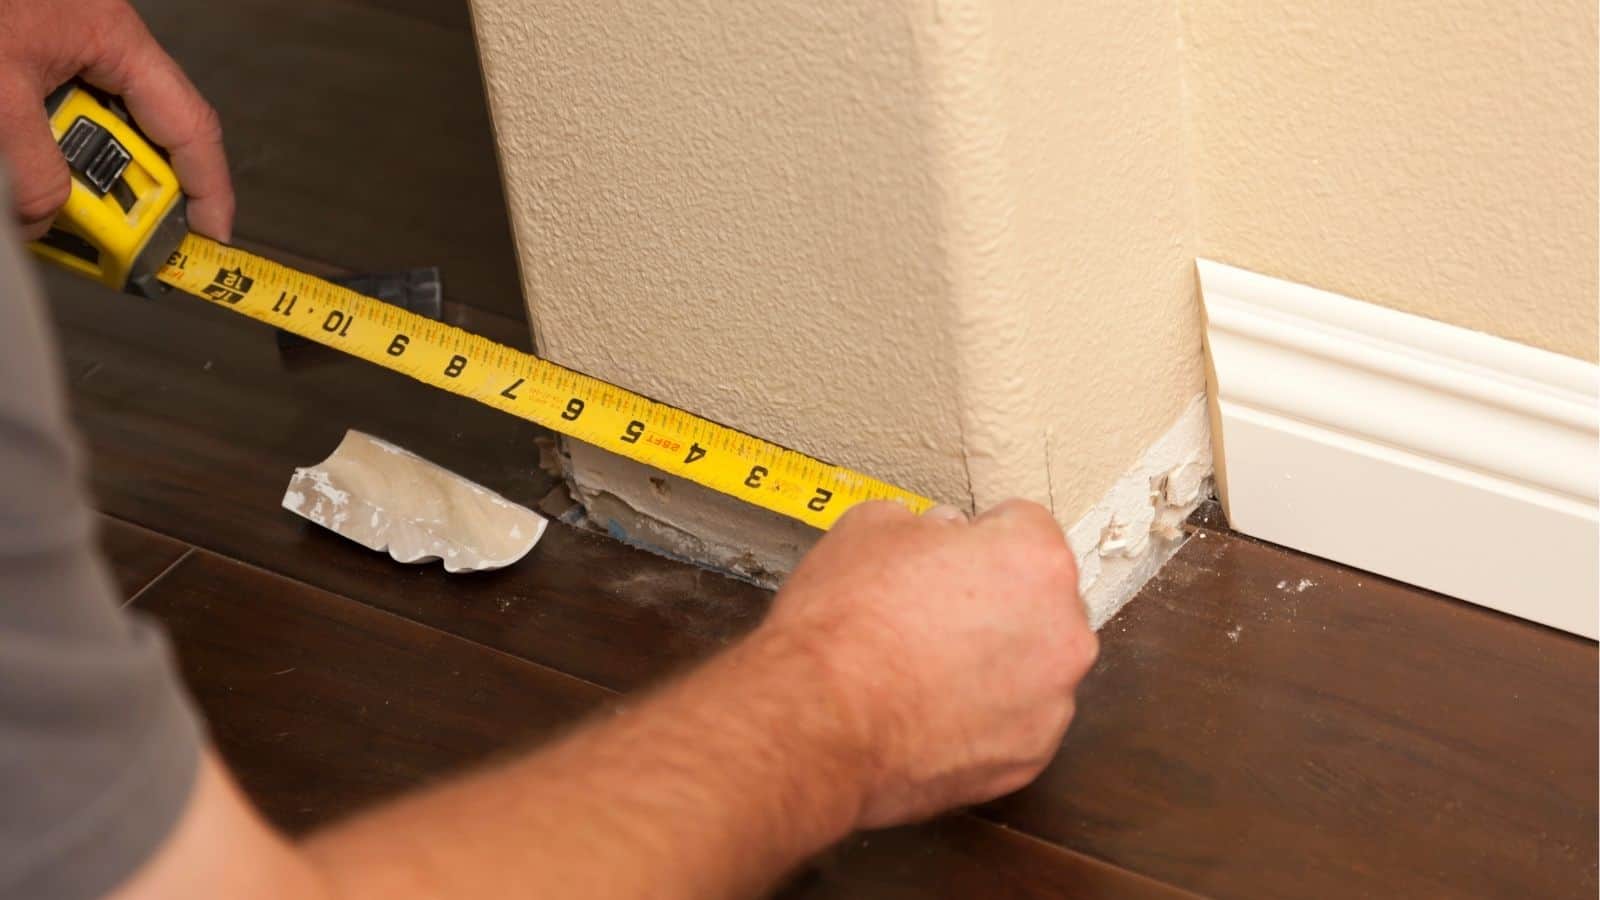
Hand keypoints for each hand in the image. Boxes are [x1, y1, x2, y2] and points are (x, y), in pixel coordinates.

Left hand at [0, 0, 232, 239]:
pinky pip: (45, 121)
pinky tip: (17, 170)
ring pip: (87, 133)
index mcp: (115, 39)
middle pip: (140, 135)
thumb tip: (41, 221)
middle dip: (125, 192)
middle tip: (109, 240)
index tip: (209, 239)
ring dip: (65, 175)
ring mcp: (59, 50)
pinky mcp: (23, 60)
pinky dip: (32, 155)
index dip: (210, 187)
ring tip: (39, 206)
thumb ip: (29, 168)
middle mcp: (98, 43)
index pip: (190, 126)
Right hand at [761, 498, 1097, 828]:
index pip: (1025, 527)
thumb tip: (939, 537)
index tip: (947, 557)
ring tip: (925, 670)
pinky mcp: (1028, 759)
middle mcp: (1063, 631)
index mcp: (1035, 559)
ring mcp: (1052, 703)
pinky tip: (929, 712)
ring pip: (1031, 667)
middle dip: (997, 602)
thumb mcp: (869, 528)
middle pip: (1040, 601)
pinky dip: (983, 719)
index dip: (977, 538)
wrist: (817, 721)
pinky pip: (1014, 724)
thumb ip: (926, 523)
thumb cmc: (843, 624)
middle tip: (932, 614)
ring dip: (993, 662)